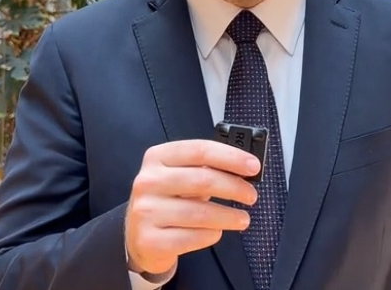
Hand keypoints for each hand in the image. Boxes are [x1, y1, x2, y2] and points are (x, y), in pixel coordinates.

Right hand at [125, 139, 259, 275]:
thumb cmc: (167, 198)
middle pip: (202, 180)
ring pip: (200, 213)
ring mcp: (146, 211)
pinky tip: (217, 231)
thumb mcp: (179, 174)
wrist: (137, 233)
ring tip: (243, 219)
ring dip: (228, 216)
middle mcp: (148, 181)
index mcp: (158, 157)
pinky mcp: (150, 240)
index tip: (253, 166)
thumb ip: (205, 167)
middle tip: (251, 195)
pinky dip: (211, 234)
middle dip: (234, 187)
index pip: (200, 150)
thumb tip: (243, 168)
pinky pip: (191, 237)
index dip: (231, 157)